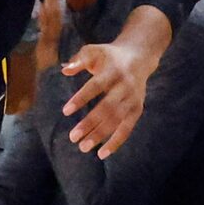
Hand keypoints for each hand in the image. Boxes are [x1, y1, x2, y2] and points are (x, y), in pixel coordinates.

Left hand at [61, 35, 155, 157]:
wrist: (139, 57)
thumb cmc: (109, 56)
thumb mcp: (94, 51)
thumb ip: (79, 59)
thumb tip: (64, 70)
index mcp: (113, 71)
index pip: (95, 86)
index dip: (81, 98)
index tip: (66, 111)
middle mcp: (125, 86)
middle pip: (107, 108)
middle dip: (90, 123)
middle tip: (73, 137)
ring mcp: (133, 99)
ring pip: (116, 121)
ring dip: (100, 135)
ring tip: (83, 147)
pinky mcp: (137, 109)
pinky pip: (127, 129)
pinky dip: (116, 142)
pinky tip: (102, 153)